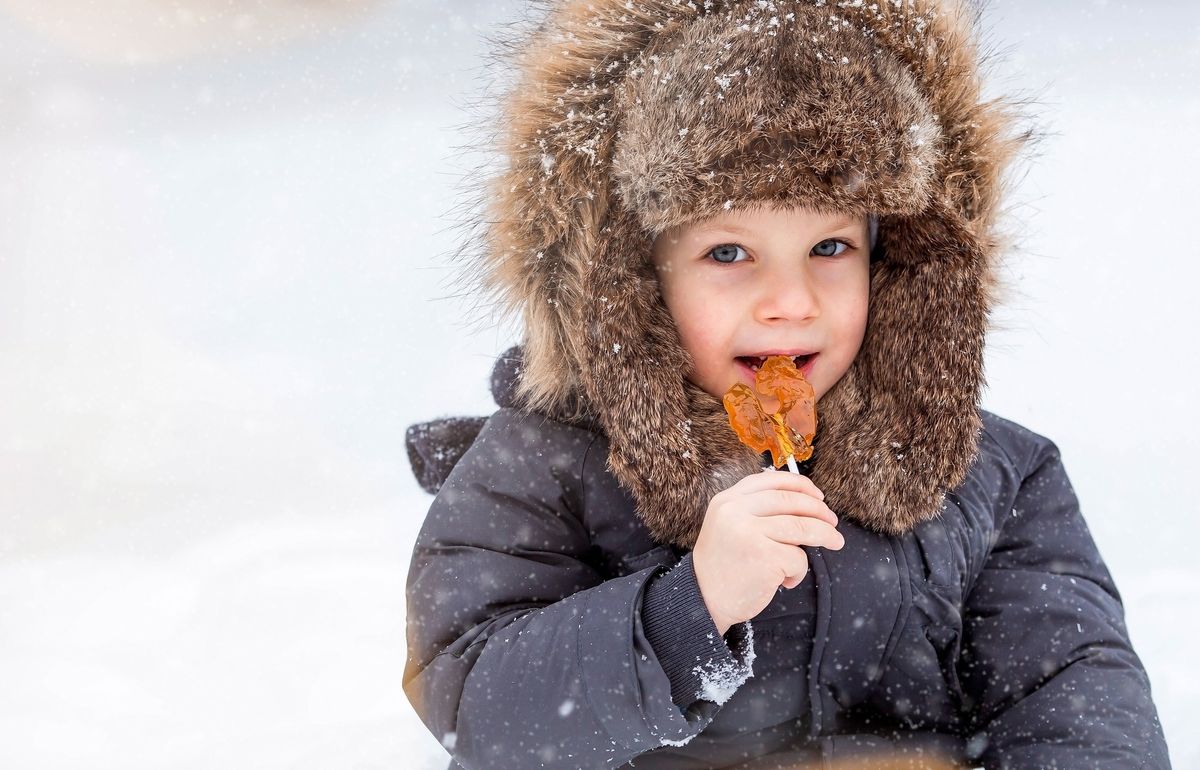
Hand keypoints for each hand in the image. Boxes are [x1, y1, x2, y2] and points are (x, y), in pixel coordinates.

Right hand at [692, 469, 843, 635]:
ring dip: (824, 535)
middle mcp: (735, 512)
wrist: (703, 601)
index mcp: (727, 500)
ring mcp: (748, 533)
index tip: (818, 495)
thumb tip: (805, 502)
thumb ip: (755, 510)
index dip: (800, 485)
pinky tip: (785, 581)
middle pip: (790, 501)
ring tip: (835, 543)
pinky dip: (798, 571)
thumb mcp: (729, 526)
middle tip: (833, 522)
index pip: (770, 480)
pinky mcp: (763, 557)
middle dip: (819, 511)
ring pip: (801, 526)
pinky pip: (797, 558)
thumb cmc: (723, 566)